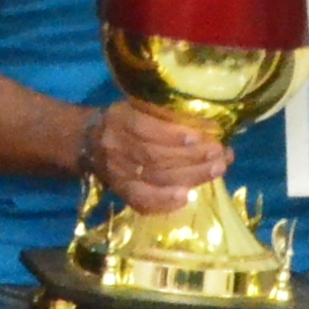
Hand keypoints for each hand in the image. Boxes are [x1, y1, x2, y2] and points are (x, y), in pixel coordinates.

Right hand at [91, 102, 230, 217]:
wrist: (87, 143)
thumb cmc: (124, 120)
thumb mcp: (137, 106)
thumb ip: (164, 113)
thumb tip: (208, 125)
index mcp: (119, 120)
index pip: (145, 129)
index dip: (174, 135)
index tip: (202, 136)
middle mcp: (115, 147)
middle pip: (155, 157)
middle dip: (193, 157)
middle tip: (221, 155)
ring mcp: (116, 173)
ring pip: (156, 178)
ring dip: (191, 176)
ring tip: (217, 169)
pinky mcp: (120, 191)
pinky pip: (142, 201)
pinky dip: (166, 202)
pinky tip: (188, 198)